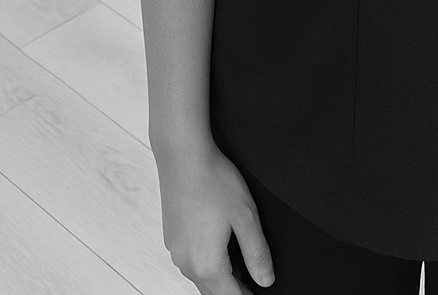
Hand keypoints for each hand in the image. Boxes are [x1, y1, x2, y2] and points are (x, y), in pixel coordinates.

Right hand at [156, 140, 274, 292]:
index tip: (260, 292)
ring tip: (242, 265)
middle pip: (213, 291)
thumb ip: (257, 253)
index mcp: (207, 264)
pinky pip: (191, 261)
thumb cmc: (214, 181)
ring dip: (220, 277)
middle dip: (234, 290)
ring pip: (200, 277)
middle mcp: (186, 263)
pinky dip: (207, 262)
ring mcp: (175, 251)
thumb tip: (266, 280)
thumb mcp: (246, 217)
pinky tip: (220, 244)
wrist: (183, 156)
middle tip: (254, 281)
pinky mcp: (171, 237)